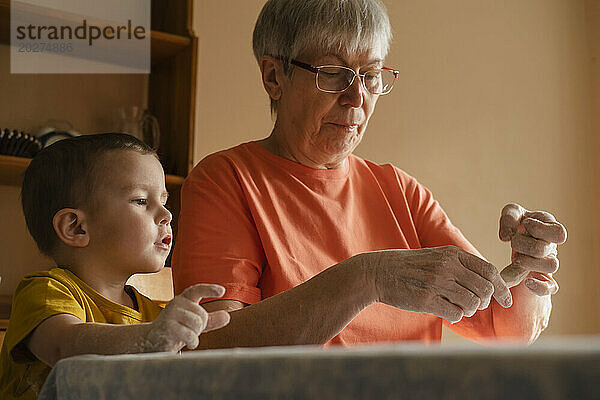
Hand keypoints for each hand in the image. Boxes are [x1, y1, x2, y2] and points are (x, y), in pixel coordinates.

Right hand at [143, 284, 229, 351]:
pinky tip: (189, 344)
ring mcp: (169, 315)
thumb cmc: (175, 331)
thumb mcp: (194, 324)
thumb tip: (227, 316)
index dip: (210, 289)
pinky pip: (189, 334)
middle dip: (201, 327)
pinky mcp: (166, 327)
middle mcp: (175, 304)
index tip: (222, 291)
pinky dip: (193, 341)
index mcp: (182, 300)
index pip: (196, 290)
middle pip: (202, 314)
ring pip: (196, 323)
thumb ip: (210, 320)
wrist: (152, 342)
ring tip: (188, 338)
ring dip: (196, 335)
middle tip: (191, 332)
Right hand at [371, 246, 512, 323]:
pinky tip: (443, 309)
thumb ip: (460, 265)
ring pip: (472, 304)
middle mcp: (447, 266)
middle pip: (484, 289)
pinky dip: (454, 315)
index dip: (501, 288)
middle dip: (484, 302)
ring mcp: (436, 282)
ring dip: (468, 310)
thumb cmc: (409, 267)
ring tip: (456, 306)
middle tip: (474, 304)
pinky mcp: (426, 299)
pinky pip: (455, 314)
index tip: (506, 300)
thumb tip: (490, 282)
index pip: (489, 271)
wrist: (378, 272)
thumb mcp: (436, 256)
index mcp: (451, 254)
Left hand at [499, 204, 566, 295]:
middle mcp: (552, 245)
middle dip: (523, 245)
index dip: (539, 229)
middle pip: (545, 249)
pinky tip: (526, 282)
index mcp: (550, 228)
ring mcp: (549, 262)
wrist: (516, 237)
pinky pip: (550, 287)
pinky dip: (539, 287)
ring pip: (552, 266)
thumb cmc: (517, 222)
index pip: (558, 233)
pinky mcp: (543, 277)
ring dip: (529, 262)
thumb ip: (509, 217)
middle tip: (513, 242)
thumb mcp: (512, 213)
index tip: (525, 224)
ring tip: (516, 258)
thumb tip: (506, 238)